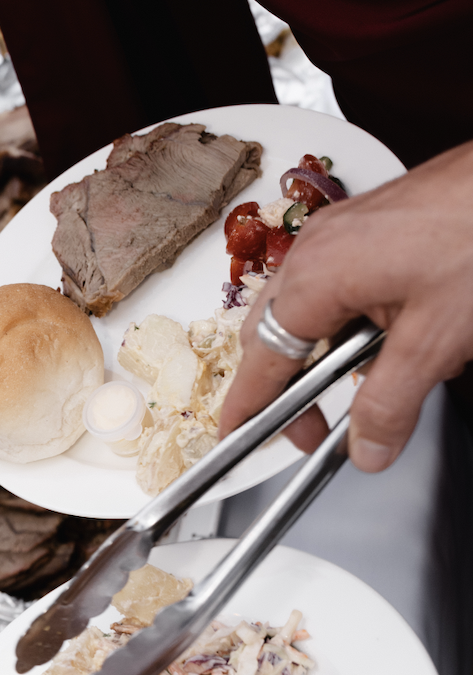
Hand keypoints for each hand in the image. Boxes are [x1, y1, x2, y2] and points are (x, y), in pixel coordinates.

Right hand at [218, 141, 472, 470]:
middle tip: (316, 429)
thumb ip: (392, 404)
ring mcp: (340, 232)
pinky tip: (403, 336)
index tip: (240, 438)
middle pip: (275, 334)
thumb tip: (368, 447)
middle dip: (290, 385)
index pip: (261, 361)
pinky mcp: (368, 227)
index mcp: (314, 276)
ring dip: (334, 352)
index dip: (248, 408)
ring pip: (312, 310)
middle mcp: (316, 248)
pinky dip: (357, 321)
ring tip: (381, 378)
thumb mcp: (435, 340)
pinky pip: (340, 284)